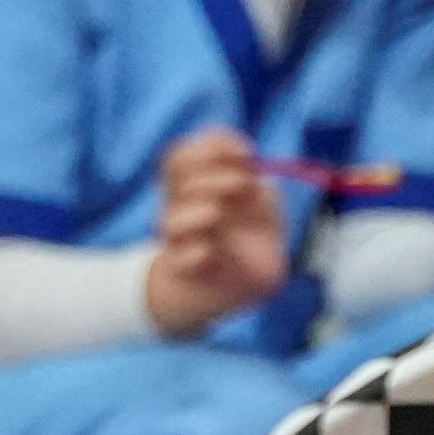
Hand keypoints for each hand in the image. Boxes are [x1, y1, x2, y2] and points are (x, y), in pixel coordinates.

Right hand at [145, 129, 288, 333]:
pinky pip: (180, 257)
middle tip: (245, 184)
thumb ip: (255, 180)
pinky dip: (195, 252)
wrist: (242, 286)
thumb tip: (246, 161)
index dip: (211, 148)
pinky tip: (210, 253)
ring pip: (170, 219)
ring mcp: (178, 239)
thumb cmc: (253, 239)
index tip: (246, 155)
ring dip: (198, 212)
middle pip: (176, 178)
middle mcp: (180, 207)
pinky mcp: (183, 269)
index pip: (181, 155)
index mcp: (194, 186)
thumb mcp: (263, 203)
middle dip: (215, 175)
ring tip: (218, 215)